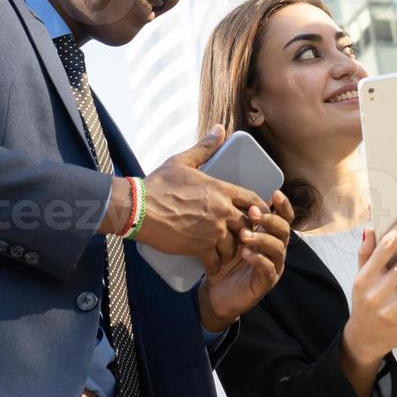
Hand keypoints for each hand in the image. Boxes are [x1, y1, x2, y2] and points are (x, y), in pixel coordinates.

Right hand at [134, 126, 269, 272]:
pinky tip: (214, 266)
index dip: (259, 208)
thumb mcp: (183, 161)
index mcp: (222, 189)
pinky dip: (217, 266)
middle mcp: (222, 211)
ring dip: (233, 251)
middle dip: (247, 231)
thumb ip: (204, 147)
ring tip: (226, 251)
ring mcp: (213, 231)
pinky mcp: (200, 248)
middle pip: (248, 225)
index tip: (256, 214)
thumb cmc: (158, 184)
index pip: (254, 200)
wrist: (137, 208)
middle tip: (240, 235)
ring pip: (235, 246)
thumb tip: (219, 129)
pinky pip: (217, 261)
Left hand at [197, 193, 293, 332]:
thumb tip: (239, 197)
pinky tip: (245, 253)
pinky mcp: (266, 283)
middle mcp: (276, 250)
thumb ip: (240, 221)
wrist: (216, 293)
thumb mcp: (232, 238)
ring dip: (262, 238)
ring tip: (244, 235)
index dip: (284, 205)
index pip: (284, 218)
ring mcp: (273, 267)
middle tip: (253, 214)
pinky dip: (258, 259)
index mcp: (270, 236)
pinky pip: (268, 268)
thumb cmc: (225, 262)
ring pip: (278, 248)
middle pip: (285, 230)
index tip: (275, 193)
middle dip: (270, 220)